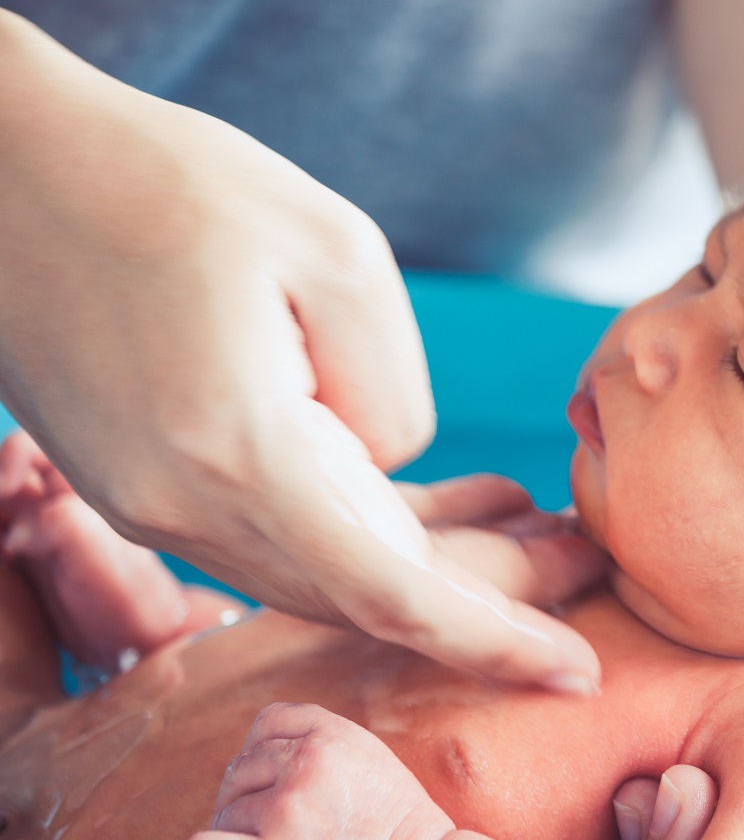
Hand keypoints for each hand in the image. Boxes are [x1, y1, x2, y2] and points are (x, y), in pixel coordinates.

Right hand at [0, 10, 599, 690]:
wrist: (4, 170)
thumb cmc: (170, 184)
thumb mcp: (334, 253)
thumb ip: (393, 388)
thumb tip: (397, 469)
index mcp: (238, 455)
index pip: (394, 595)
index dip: (495, 641)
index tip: (579, 670)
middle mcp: (186, 509)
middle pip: (371, 595)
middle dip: (491, 594)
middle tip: (589, 561)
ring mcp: (156, 507)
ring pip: (330, 574)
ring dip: (439, 563)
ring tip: (540, 527)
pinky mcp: (150, 485)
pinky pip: (287, 539)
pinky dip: (374, 534)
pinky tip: (456, 502)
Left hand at [177, 702, 454, 839]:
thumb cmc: (399, 831)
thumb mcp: (370, 759)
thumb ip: (322, 745)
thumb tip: (262, 756)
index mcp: (332, 734)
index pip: (268, 723)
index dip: (267, 755)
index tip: (285, 786)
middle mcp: (306, 763)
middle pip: (239, 770)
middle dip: (251, 800)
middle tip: (285, 835)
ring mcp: (286, 811)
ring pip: (224, 815)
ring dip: (241, 838)